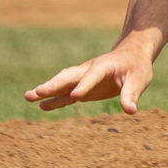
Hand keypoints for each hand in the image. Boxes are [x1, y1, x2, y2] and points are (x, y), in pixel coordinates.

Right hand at [24, 47, 153, 114]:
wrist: (131, 56)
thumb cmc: (136, 67)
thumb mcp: (139, 79)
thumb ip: (132, 94)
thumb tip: (130, 111)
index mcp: (104, 66)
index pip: (93, 75)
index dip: (84, 85)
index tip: (75, 97)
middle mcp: (89, 70)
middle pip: (69, 77)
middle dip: (53, 85)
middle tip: (35, 93)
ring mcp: (83, 79)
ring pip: (63, 84)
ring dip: (47, 90)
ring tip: (28, 97)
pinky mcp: (82, 88)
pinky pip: (66, 94)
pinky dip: (55, 99)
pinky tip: (41, 105)